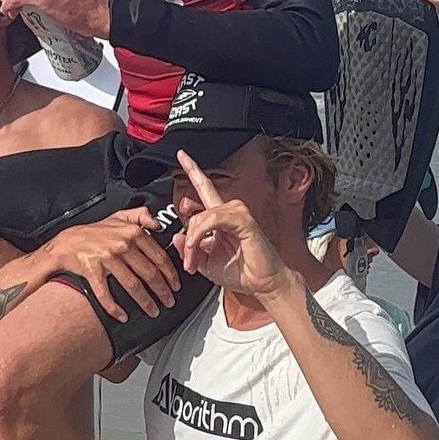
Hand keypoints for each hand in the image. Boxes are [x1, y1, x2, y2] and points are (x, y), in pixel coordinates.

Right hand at [31, 210, 179, 321]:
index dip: (170, 273)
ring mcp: (107, 258)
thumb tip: (158, 224)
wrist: (67, 243)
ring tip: (153, 311)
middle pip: (149, 272)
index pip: (158, 255)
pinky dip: (114, 307)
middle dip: (162, 290)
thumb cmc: (95, 232)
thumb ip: (141, 215)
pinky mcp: (93, 271)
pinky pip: (105, 293)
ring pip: (132, 284)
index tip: (176, 284)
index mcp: (132, 232)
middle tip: (169, 302)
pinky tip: (122, 316)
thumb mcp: (119, 216)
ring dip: (145, 301)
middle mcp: (122, 244)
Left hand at [175, 152, 288, 297]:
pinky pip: (212, 220)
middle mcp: (229, 210)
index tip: (180, 154)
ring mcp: (237, 212)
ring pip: (200, 218)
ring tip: (194, 263)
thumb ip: (190, 249)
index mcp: (220, 217)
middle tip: (189, 263)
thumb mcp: (206, 263)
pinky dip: (200, 236)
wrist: (261, 284)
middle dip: (187, 239)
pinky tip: (201, 248)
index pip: (204, 187)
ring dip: (192, 243)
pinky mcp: (243, 219)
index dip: (192, 170)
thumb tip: (178, 236)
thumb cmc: (240, 272)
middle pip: (195, 212)